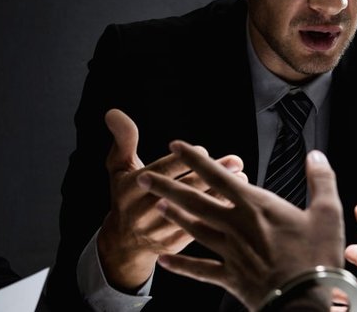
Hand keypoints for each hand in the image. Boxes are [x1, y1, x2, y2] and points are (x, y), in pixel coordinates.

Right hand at [96, 109, 246, 290]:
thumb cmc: (126, 196)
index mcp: (129, 191)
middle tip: (235, 161)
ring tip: (241, 176)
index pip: (159, 173)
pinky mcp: (174, 245)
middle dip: (211, 174)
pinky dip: (220, 213)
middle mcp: (143, 213)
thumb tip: (114, 112)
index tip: (203, 150)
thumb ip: (123, 140)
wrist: (124, 244)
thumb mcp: (119, 168)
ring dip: (221, 193)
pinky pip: (201, 229)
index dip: (181, 161)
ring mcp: (160, 231)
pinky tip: (234, 198)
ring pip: (195, 211)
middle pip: (182, 191)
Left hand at [142, 140, 345, 310]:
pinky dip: (181, 266)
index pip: (218, 176)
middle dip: (168, 186)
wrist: (307, 300)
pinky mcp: (230, 277)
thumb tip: (315, 155)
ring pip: (195, 230)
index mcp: (256, 206)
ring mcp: (230, 252)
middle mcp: (236, 226)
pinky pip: (200, 270)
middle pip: (195, 202)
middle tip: (144, 177)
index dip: (195, 160)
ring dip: (174, 217)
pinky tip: (164, 261)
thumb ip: (320, 180)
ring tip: (156, 205)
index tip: (176, 146)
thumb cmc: (318, 255)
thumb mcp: (328, 212)